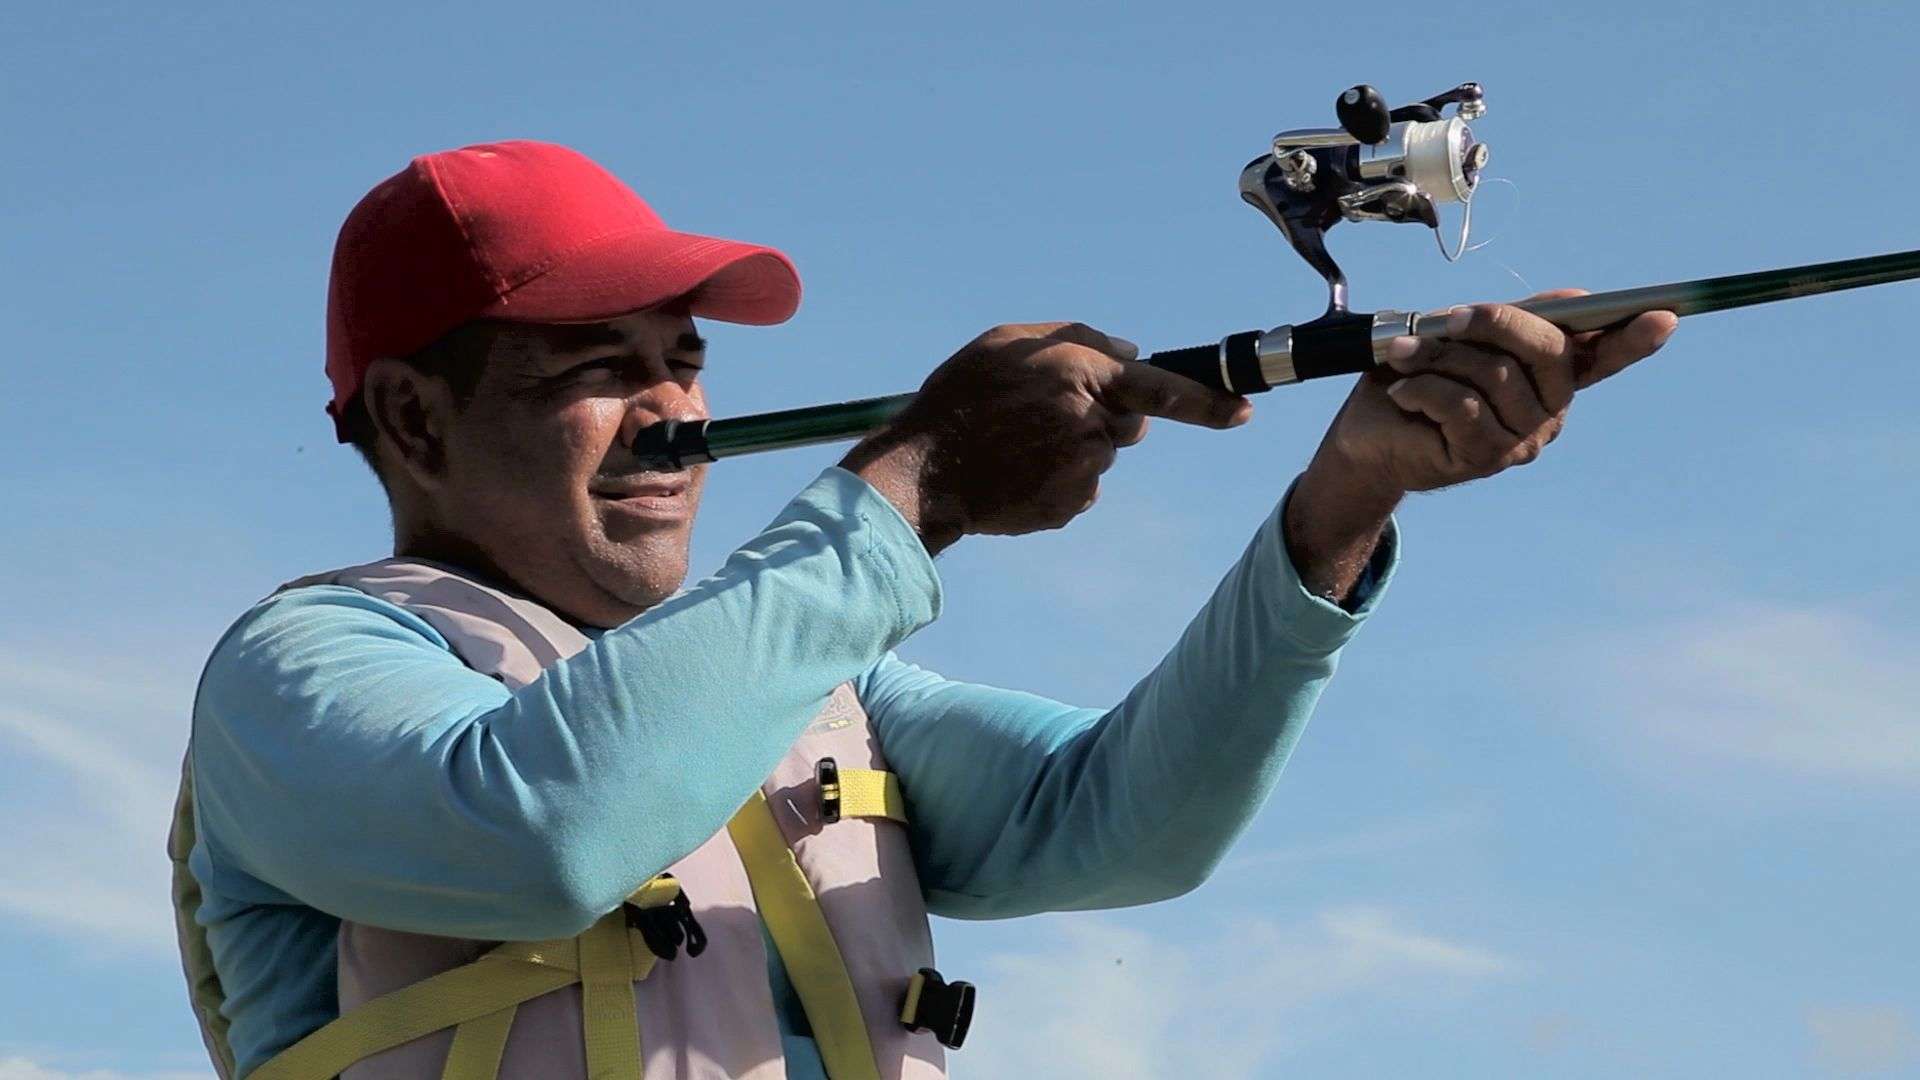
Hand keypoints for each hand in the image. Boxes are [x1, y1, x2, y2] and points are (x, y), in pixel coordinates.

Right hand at [842, 322, 1251, 552]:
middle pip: (1130, 421)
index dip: (1208, 400)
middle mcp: (1088, 422)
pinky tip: (1019, 471)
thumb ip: (1077, 338)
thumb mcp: (1006, 343)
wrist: (922, 472)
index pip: (1160, 387)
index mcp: (1077, 373)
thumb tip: (1132, 354)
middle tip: (1045, 414)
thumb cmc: (960, 398)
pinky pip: (1084, 486)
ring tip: (1018, 444)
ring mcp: (1082, 470)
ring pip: (1104, 453)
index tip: (1245, 411)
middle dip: (1105, 415)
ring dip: (1075, 447)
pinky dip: (1060, 479)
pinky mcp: (1071, 506)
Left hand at [1282, 291, 1676, 604]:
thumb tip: (1577, 300)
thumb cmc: (1416, 378)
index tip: (1665, 315)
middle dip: (1496, 323)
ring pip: (1496, 376)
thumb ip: (1512, 320)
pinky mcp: (1486, 457)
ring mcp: (1522, 438)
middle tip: (1449, 318)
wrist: (1366, 434)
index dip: (1634, 337)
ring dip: (1440, 357)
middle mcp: (1548, 409)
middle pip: (1549, 352)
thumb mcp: (1461, 337)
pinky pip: (1462, 405)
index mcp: (1549, 375)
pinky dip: (1423, 388)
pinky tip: (1402, 393)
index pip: (1604, 356)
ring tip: (1405, 358)